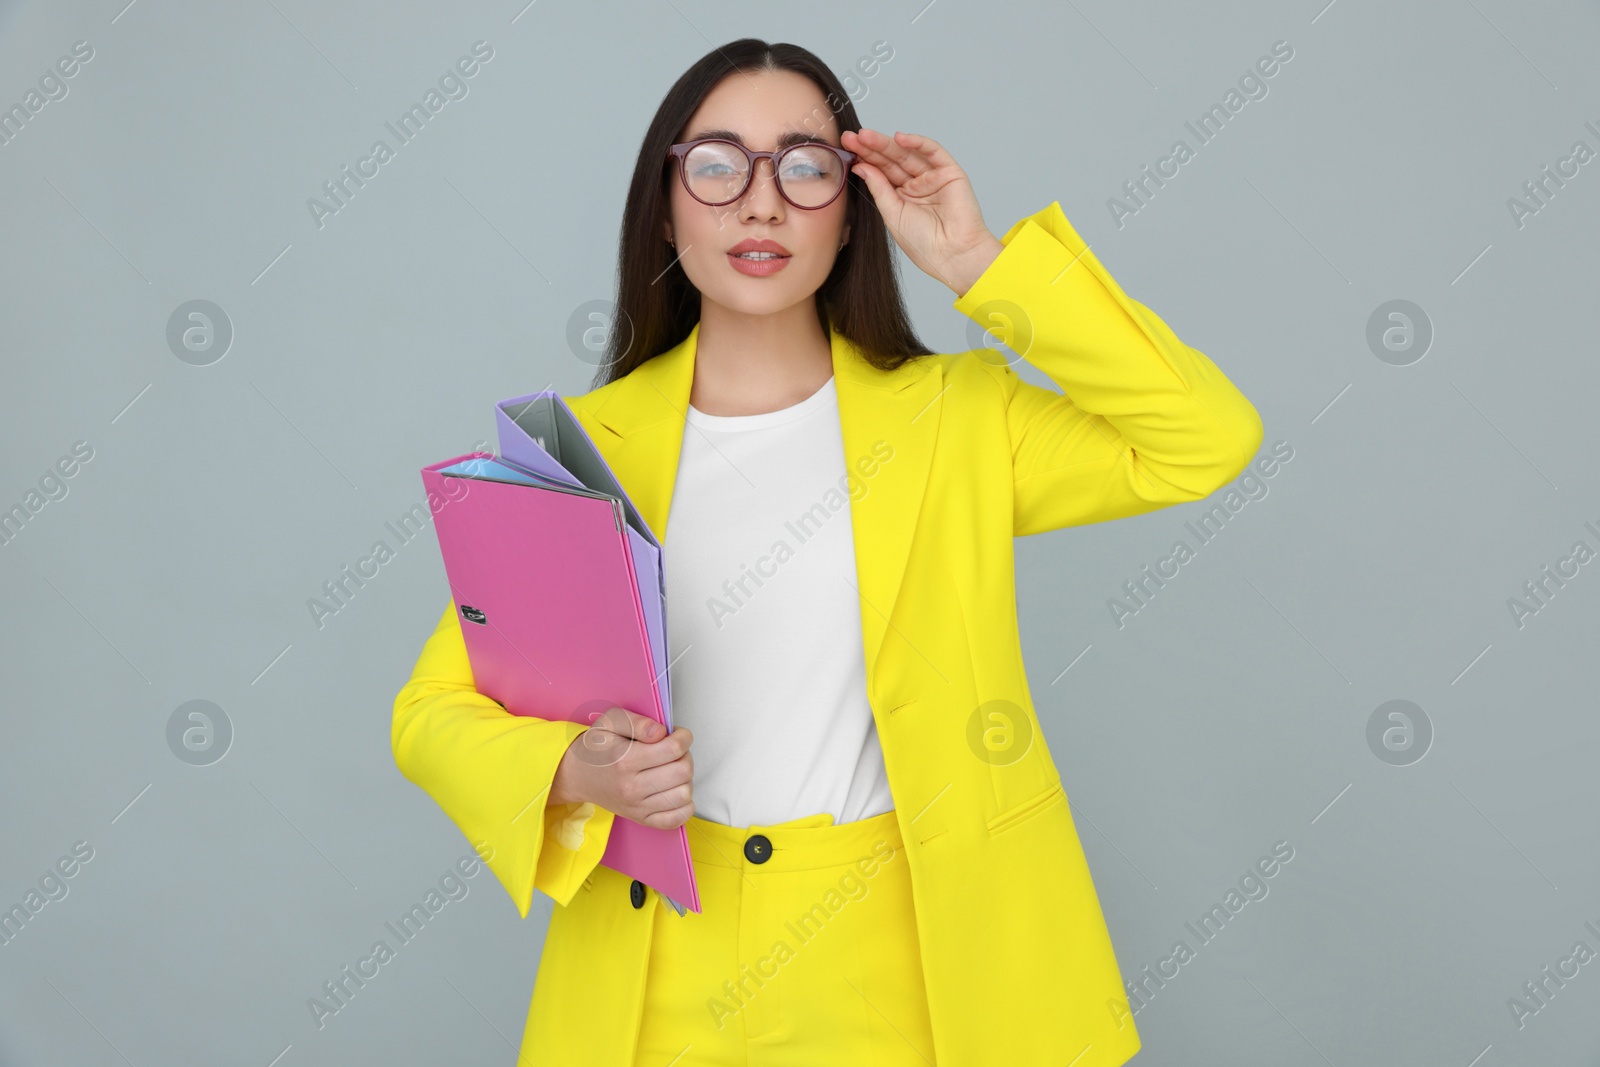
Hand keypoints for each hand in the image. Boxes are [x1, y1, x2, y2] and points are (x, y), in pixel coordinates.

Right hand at [550, 706, 693, 829]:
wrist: (577, 775)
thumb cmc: (597, 746)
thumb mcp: (610, 721)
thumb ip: (637, 722)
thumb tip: (661, 732)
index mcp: (625, 760)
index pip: (673, 749)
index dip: (683, 737)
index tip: (677, 733)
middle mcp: (632, 787)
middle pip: (683, 772)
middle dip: (686, 755)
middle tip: (674, 750)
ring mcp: (637, 807)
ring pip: (683, 795)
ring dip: (685, 779)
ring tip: (672, 769)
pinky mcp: (641, 819)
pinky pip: (676, 819)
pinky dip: (684, 805)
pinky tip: (674, 790)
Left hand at [841, 127, 1005, 297]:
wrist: (952, 255)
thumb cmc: (924, 244)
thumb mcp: (892, 214)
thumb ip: (879, 188)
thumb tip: (861, 166)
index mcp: (902, 196)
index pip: (881, 171)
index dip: (864, 158)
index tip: (846, 147)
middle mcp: (917, 184)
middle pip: (891, 160)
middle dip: (871, 148)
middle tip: (850, 138)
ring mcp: (933, 177)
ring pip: (908, 154)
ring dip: (887, 143)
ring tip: (866, 136)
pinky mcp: (950, 172)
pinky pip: (933, 152)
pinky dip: (918, 142)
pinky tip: (899, 138)